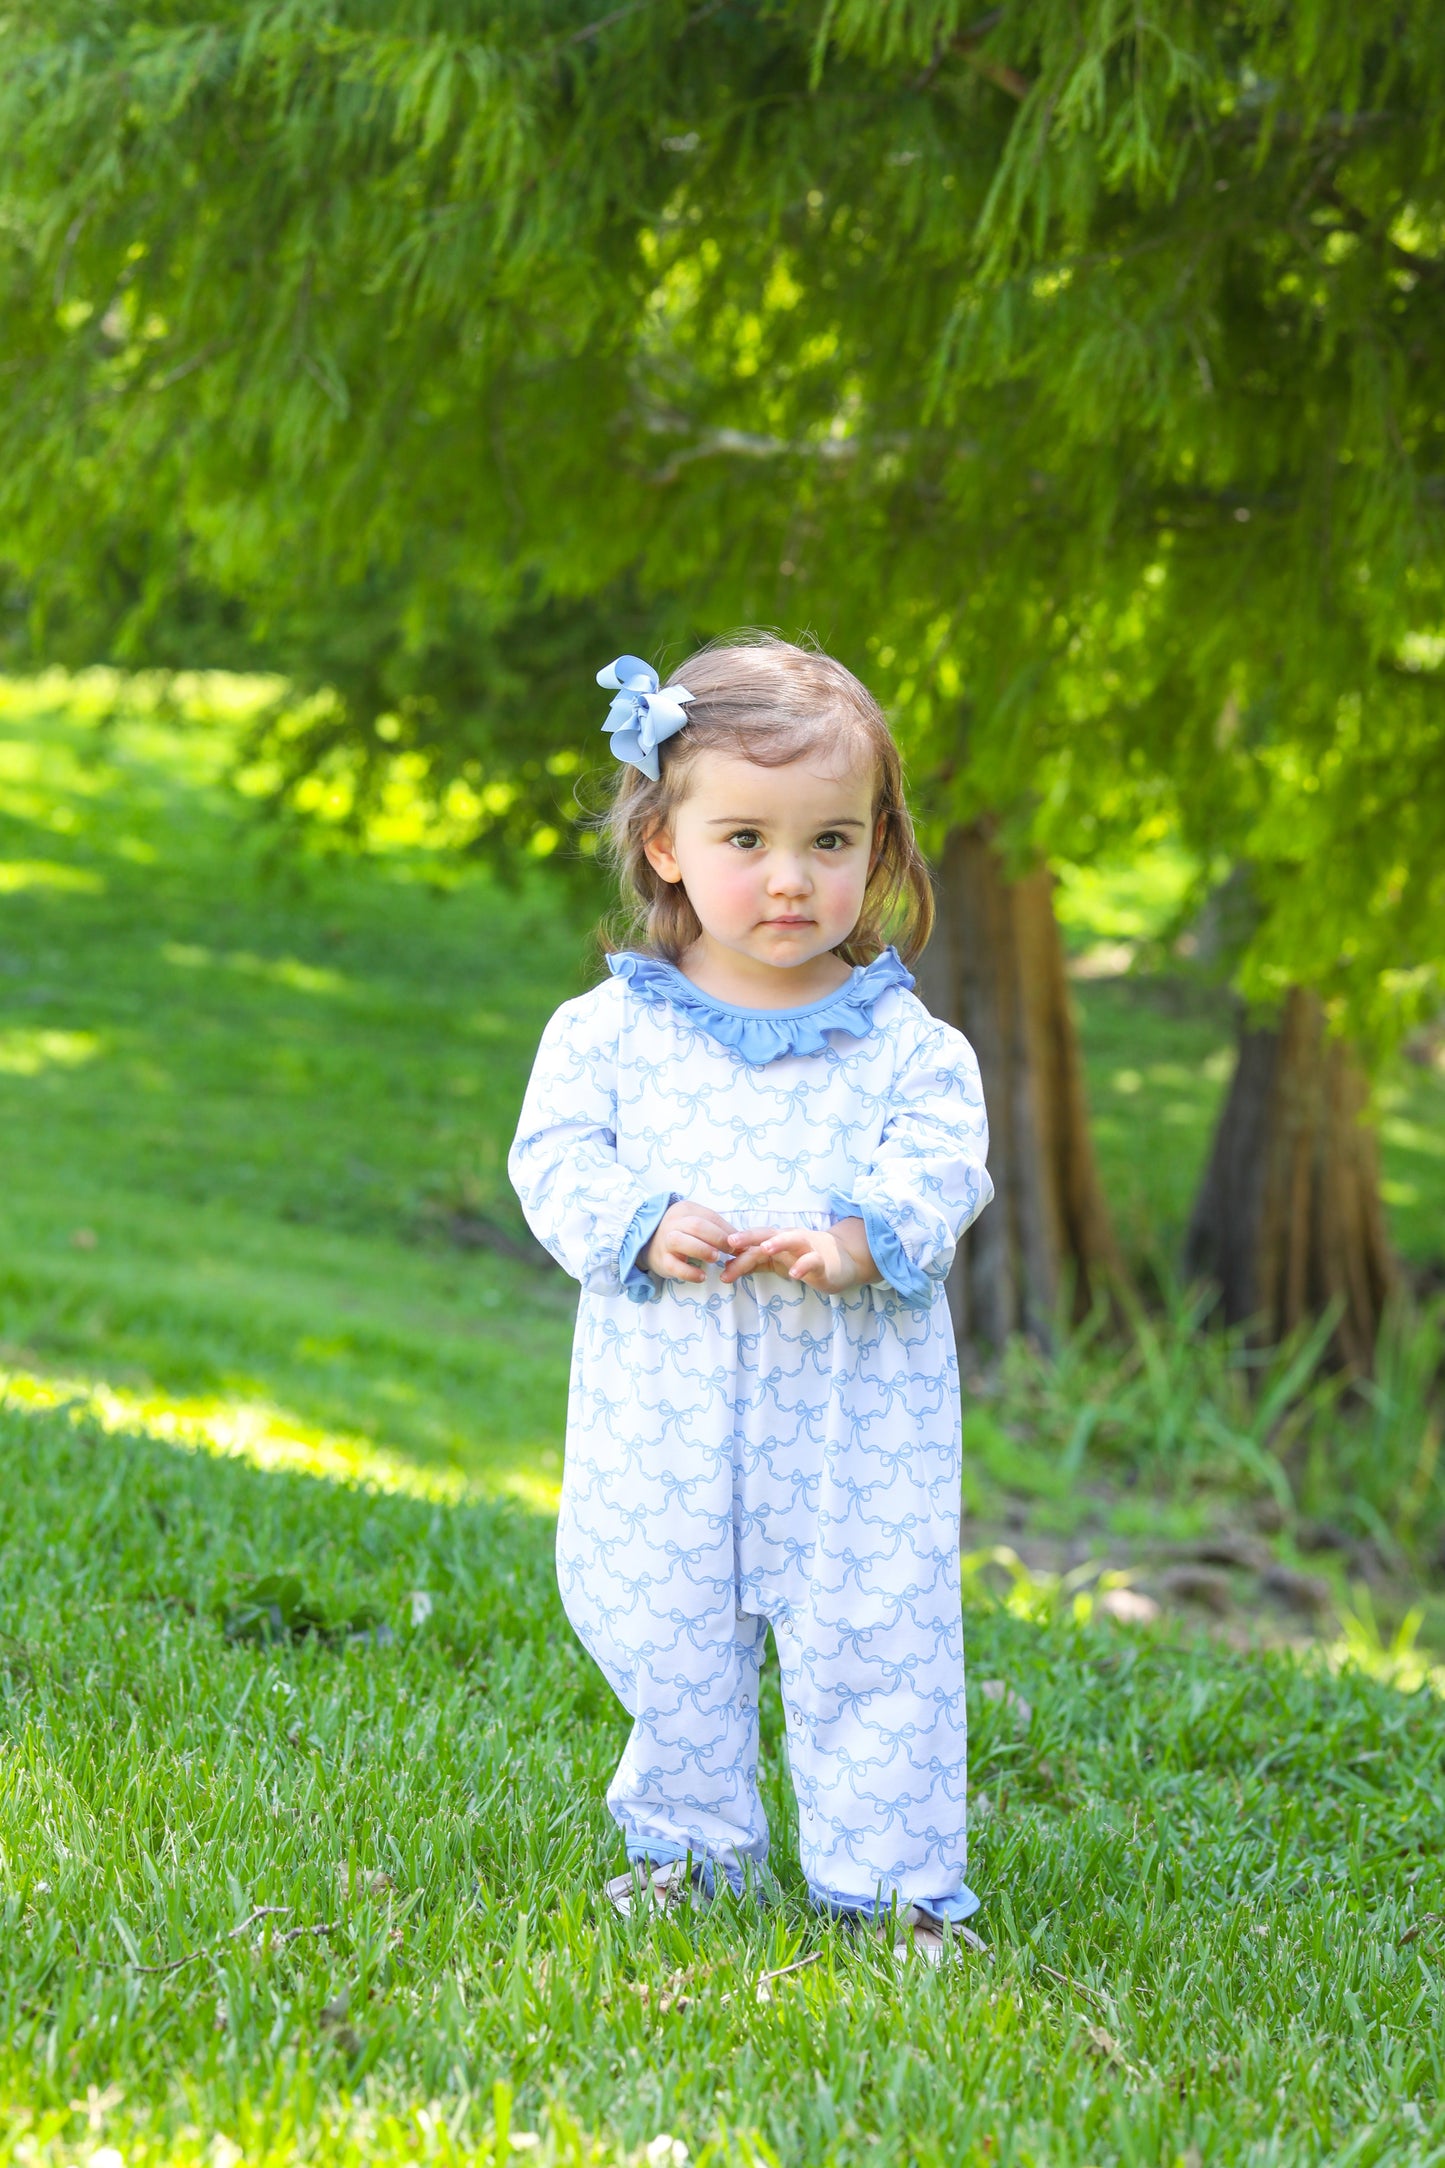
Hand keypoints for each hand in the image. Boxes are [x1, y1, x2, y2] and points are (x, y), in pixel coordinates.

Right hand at [642, 1200, 736, 1283]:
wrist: (649, 1242)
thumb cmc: (682, 1232)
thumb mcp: (696, 1222)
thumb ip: (716, 1228)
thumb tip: (741, 1242)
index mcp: (685, 1210)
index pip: (710, 1217)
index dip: (727, 1230)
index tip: (739, 1243)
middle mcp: (673, 1223)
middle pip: (696, 1226)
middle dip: (717, 1239)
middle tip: (729, 1251)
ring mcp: (665, 1241)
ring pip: (681, 1241)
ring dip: (702, 1250)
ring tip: (715, 1259)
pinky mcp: (661, 1260)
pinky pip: (674, 1266)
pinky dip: (690, 1273)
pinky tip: (702, 1276)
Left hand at [722, 1215, 877, 1295]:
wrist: (842, 1260)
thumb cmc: (804, 1259)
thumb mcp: (777, 1262)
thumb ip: (754, 1265)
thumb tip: (726, 1269)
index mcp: (776, 1241)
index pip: (752, 1245)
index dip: (736, 1255)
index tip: (719, 1267)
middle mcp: (789, 1240)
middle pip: (766, 1234)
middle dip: (748, 1237)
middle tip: (730, 1242)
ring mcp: (807, 1248)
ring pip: (791, 1240)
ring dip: (777, 1243)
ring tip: (764, 1249)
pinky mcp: (822, 1261)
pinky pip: (812, 1261)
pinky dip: (803, 1266)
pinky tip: (794, 1275)